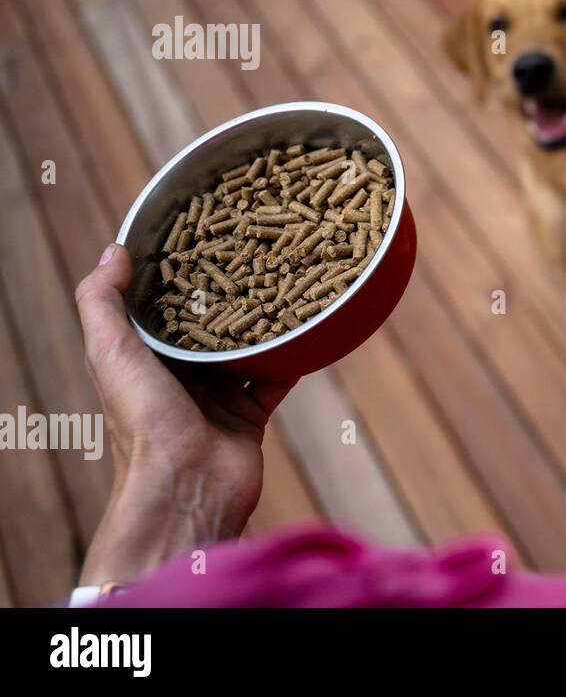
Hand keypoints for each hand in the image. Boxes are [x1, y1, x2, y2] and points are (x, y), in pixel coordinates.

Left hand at [74, 244, 296, 584]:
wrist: (187, 487)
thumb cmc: (143, 422)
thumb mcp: (111, 354)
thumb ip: (102, 303)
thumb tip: (113, 251)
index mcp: (143, 358)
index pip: (159, 305)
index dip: (176, 272)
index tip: (200, 232)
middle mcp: (180, 373)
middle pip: (208, 322)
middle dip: (228, 291)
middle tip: (254, 250)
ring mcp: (218, 393)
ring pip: (245, 345)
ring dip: (263, 319)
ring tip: (285, 279)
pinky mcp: (251, 412)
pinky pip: (276, 376)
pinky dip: (292, 355)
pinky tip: (308, 327)